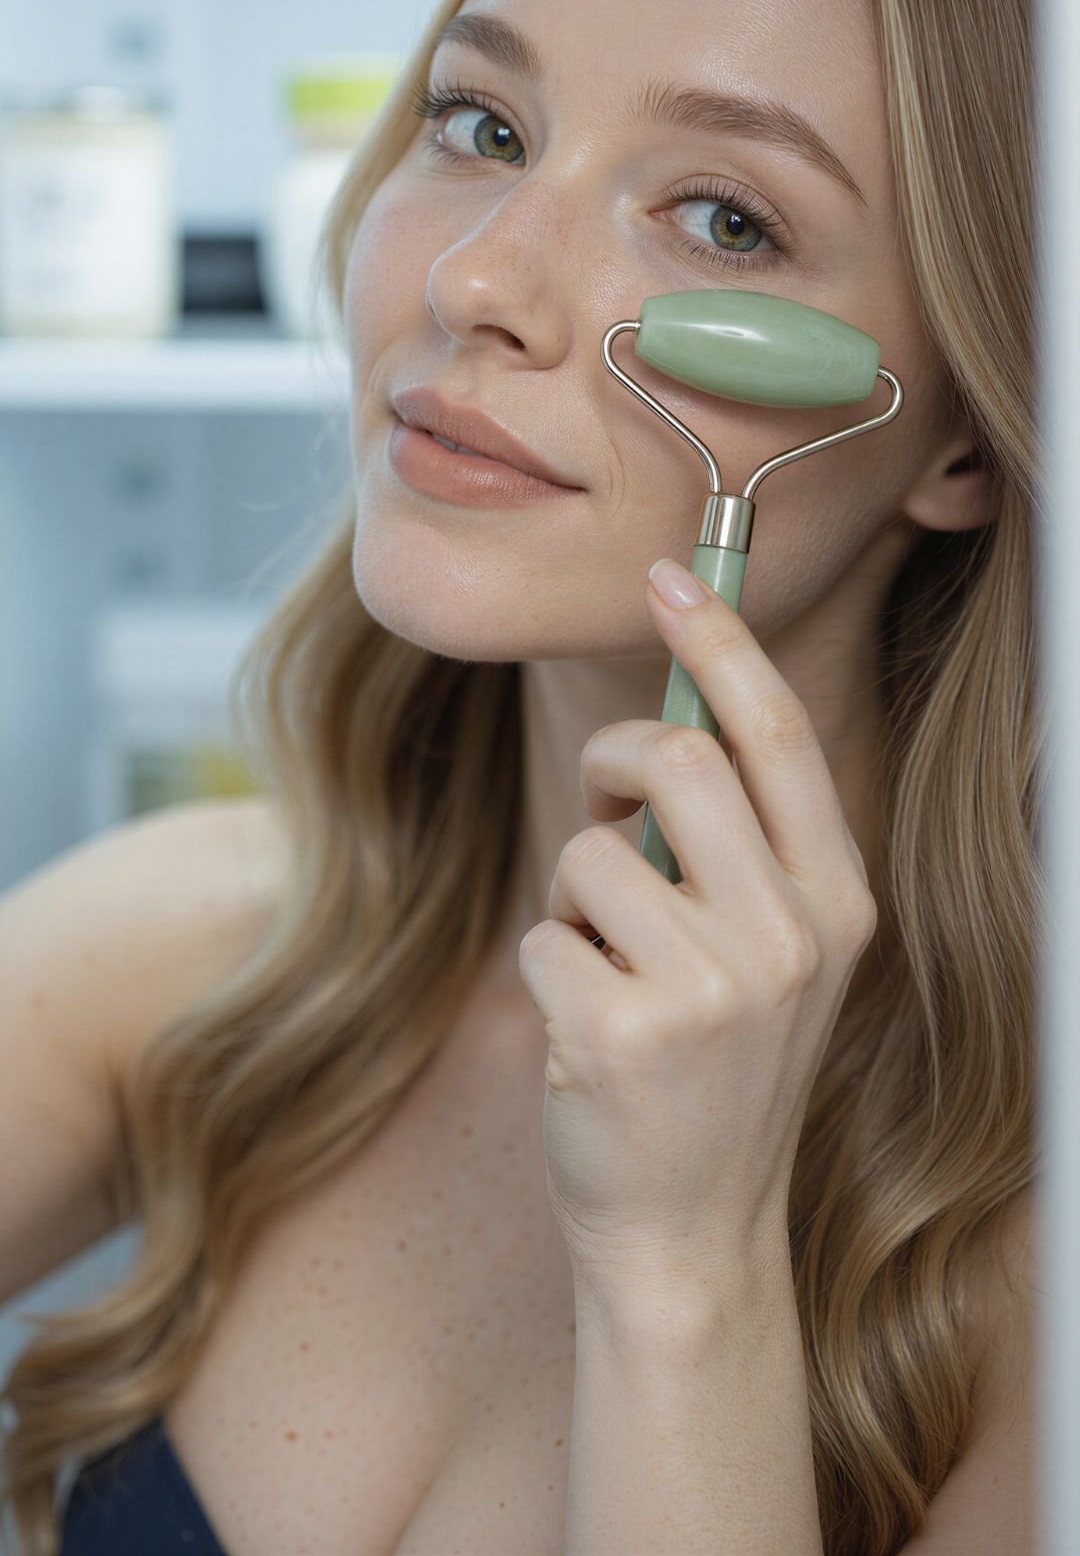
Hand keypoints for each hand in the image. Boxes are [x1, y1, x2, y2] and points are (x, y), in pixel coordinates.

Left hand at [517, 556, 876, 1297]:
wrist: (693, 1233)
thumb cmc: (720, 1073)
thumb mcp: (775, 958)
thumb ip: (744, 851)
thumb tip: (669, 728)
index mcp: (838, 903)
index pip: (778, 738)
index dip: (720, 645)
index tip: (669, 579)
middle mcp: (789, 937)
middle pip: (673, 758)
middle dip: (611, 762)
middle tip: (602, 809)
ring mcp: (709, 990)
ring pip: (590, 850)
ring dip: (576, 897)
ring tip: (610, 966)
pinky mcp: (619, 1033)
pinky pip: (544, 931)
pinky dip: (549, 967)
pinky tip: (586, 1032)